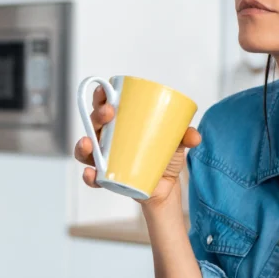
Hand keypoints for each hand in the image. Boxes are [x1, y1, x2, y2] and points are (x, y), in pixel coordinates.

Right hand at [73, 86, 201, 204]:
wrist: (165, 187)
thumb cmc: (164, 156)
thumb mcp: (176, 143)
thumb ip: (185, 136)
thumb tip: (194, 136)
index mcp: (121, 123)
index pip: (106, 103)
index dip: (101, 94)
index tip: (106, 90)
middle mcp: (108, 138)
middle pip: (94, 122)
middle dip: (96, 115)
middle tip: (108, 113)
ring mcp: (104, 158)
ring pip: (86, 149)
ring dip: (84, 145)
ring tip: (89, 144)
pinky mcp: (107, 178)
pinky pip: (92, 177)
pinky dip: (89, 176)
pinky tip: (91, 173)